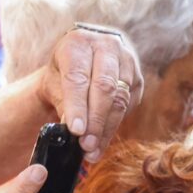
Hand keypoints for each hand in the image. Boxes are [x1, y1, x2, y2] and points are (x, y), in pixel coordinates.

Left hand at [39, 26, 143, 159]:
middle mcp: (106, 46)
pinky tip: (102, 139)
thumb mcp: (54, 83)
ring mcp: (126, 60)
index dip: (77, 106)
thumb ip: (63, 103)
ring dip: (106, 129)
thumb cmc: (64, 73)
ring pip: (120, 99)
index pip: (78, 77)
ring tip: (92, 150)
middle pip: (104, 87)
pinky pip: (129, 105)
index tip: (75, 131)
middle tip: (85, 146)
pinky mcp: (137, 77)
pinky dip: (115, 125)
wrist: (84, 59)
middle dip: (95, 121)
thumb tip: (76, 132)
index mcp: (78, 42)